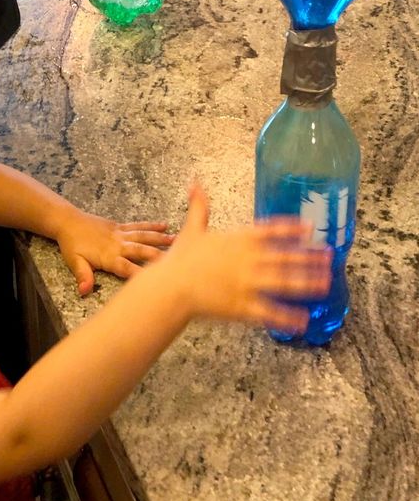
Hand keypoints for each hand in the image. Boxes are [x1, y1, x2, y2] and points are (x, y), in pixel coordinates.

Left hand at [56, 210, 174, 295]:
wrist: (68, 221)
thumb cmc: (72, 244)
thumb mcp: (74, 262)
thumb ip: (82, 276)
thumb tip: (85, 290)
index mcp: (109, 257)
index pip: (127, 268)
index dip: (141, 275)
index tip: (157, 281)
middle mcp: (118, 245)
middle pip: (141, 251)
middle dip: (158, 256)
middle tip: (177, 261)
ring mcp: (121, 234)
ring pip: (143, 236)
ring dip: (160, 239)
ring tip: (177, 241)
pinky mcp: (120, 227)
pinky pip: (138, 226)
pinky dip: (151, 226)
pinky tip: (165, 226)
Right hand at [166, 184, 332, 334]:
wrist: (171, 286)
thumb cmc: (182, 258)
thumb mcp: (192, 229)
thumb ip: (199, 206)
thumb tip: (194, 181)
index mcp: (238, 240)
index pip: (270, 230)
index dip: (291, 228)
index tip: (309, 228)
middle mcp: (247, 260)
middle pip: (285, 257)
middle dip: (309, 257)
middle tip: (329, 257)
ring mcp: (247, 284)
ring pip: (284, 283)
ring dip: (307, 283)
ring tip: (325, 284)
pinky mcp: (242, 306)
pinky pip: (270, 311)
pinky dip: (288, 316)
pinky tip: (303, 319)